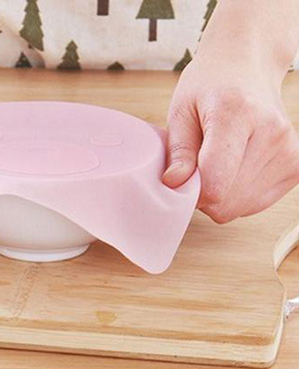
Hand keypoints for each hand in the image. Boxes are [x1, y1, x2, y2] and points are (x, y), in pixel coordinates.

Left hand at [163, 56, 298, 222]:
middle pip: (225, 202)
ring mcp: (289, 151)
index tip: (183, 176)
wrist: (249, 67)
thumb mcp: (181, 111)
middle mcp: (271, 133)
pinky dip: (238, 194)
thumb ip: (178, 152)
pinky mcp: (296, 165)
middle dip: (204, 193)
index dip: (191, 192)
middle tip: (200, 163)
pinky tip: (236, 166)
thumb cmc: (211, 86)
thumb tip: (175, 184)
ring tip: (221, 159)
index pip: (214, 186)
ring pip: (238, 207)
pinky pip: (254, 204)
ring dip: (221, 193)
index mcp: (237, 115)